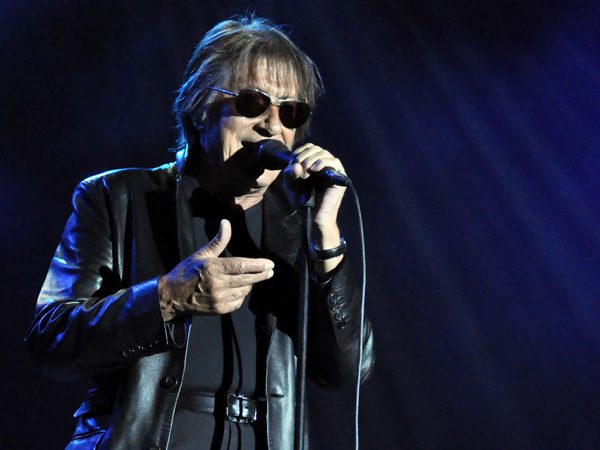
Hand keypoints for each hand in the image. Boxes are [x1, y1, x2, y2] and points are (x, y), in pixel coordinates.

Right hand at [158, 219, 273, 320]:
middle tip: (270, 271)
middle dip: (262, 275)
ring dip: (249, 284)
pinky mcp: (219, 310)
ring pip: (244, 291)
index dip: (258, 265)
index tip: (270, 263)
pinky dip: (240, 295)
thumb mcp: (202, 254)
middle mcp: (217, 284)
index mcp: (213, 267)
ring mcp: (219, 298)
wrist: (171, 296)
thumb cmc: (187, 272)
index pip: (242, 265)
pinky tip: (237, 290)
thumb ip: (218, 240)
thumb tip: (226, 222)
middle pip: (248, 279)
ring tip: (249, 279)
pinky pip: (238, 302)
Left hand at [283, 143, 346, 226]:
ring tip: (305, 173)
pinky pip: (334, 162)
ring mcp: (332, 169)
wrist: (314, 215)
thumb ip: (289, 175)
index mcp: (313, 163)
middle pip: (315, 148)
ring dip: (311, 159)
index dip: (299, 151)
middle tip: (299, 171)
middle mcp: (323, 164)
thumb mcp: (292, 186)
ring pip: (324, 152)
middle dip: (304, 156)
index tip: (292, 162)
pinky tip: (315, 169)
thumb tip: (296, 165)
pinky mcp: (339, 176)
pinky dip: (323, 162)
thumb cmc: (304, 201)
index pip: (308, 147)